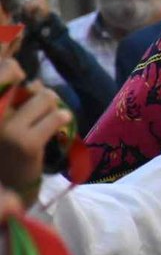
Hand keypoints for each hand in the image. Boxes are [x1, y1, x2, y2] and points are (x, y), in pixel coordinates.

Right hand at [0, 60, 70, 206]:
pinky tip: (59, 126)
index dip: (12, 68)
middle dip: (42, 97)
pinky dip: (62, 119)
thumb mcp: (5, 119)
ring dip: (53, 108)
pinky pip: (56, 117)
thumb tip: (32, 79)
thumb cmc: (6, 149)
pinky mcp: (27, 143)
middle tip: (41, 111)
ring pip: (45, 98)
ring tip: (47, 122)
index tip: (17, 72)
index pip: (2, 72)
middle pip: (30, 86)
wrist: (8, 186)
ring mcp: (7, 129)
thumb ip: (15, 98)